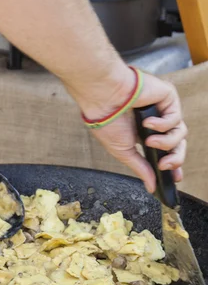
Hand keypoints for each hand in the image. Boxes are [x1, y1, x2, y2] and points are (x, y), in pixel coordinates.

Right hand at [75, 67, 186, 193]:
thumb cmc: (107, 121)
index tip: (175, 178)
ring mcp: (163, 109)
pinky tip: (147, 121)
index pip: (167, 151)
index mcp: (145, 135)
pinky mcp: (168, 97)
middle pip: (179, 145)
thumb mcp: (124, 152)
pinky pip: (175, 118)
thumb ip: (141, 168)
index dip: (173, 164)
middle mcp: (157, 122)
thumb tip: (151, 186)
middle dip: (175, 158)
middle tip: (163, 164)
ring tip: (149, 141)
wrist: (103, 99)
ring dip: (166, 142)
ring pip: (180, 133)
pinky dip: (162, 124)